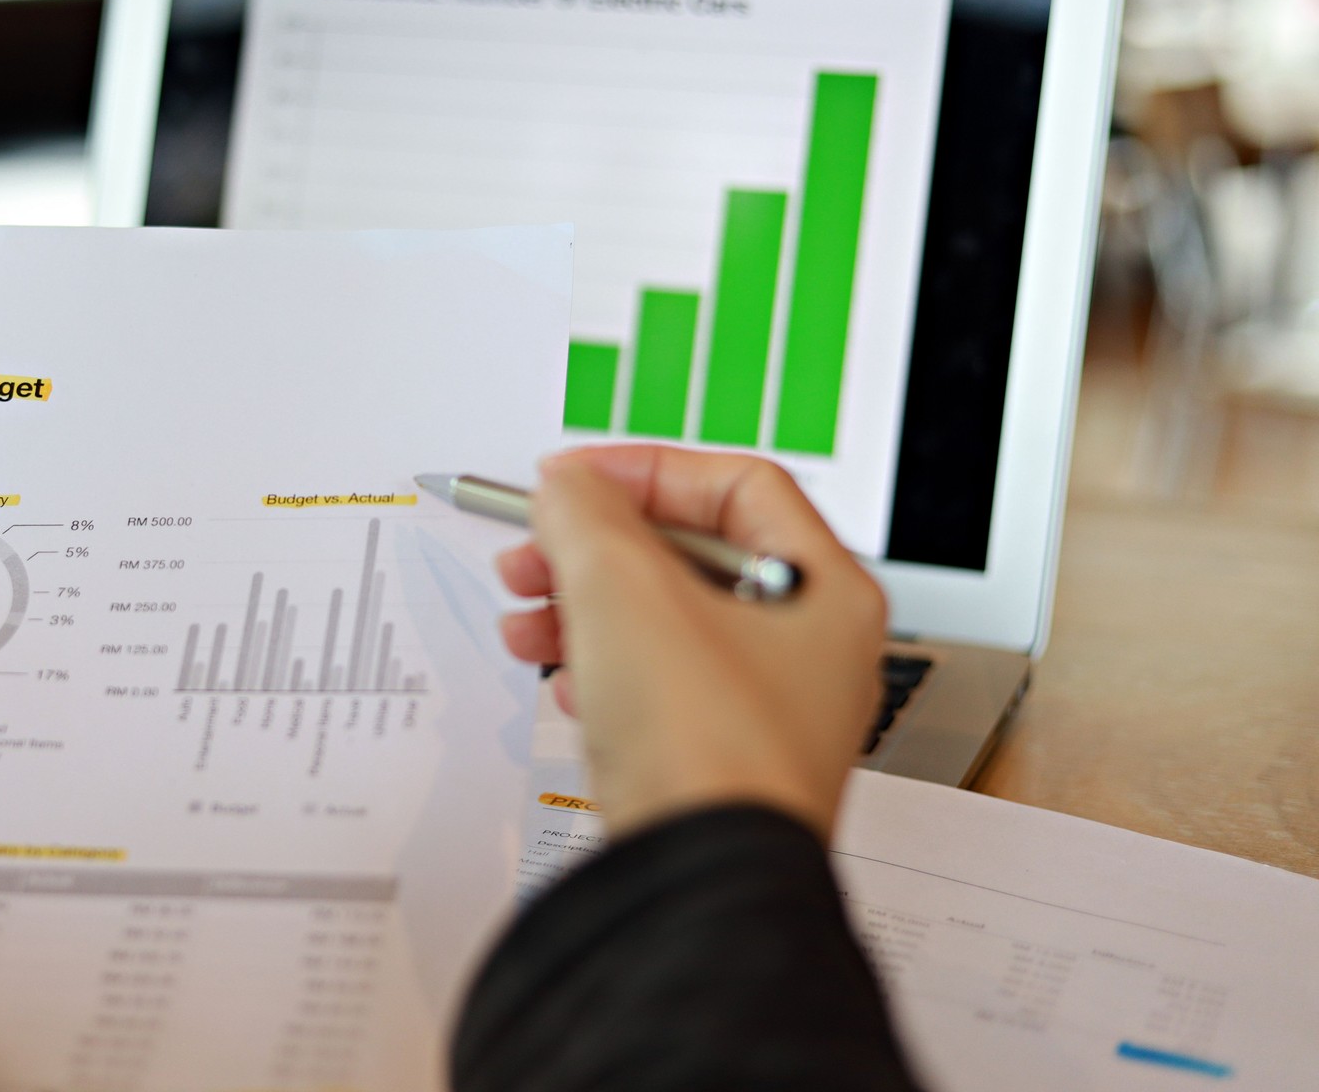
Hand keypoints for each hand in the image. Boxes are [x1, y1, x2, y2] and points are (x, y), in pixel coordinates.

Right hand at [498, 446, 886, 840]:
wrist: (701, 881)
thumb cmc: (704, 746)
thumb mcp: (624, 589)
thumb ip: (585, 515)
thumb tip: (566, 488)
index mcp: (825, 590)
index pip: (737, 484)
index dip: (646, 470)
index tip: (575, 481)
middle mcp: (810, 648)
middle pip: (693, 556)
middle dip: (597, 547)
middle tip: (535, 550)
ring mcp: (767, 710)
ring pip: (666, 623)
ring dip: (585, 607)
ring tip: (526, 619)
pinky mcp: (720, 762)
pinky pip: (658, 687)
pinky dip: (603, 669)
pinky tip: (568, 683)